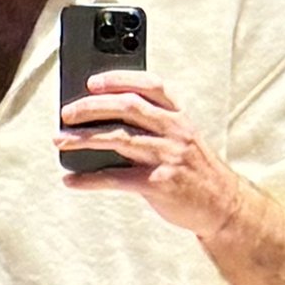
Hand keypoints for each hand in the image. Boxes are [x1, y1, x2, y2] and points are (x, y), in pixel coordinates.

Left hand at [58, 72, 238, 237]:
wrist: (224, 206)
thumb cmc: (193, 170)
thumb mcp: (182, 139)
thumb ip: (152, 126)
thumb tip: (99, 120)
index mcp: (179, 115)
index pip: (150, 85)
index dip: (120, 78)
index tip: (92, 80)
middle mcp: (175, 131)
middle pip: (128, 107)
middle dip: (92, 107)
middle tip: (66, 113)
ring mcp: (168, 157)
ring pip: (119, 139)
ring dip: (84, 139)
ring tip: (60, 140)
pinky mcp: (160, 184)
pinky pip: (117, 178)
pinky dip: (89, 179)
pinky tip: (71, 180)